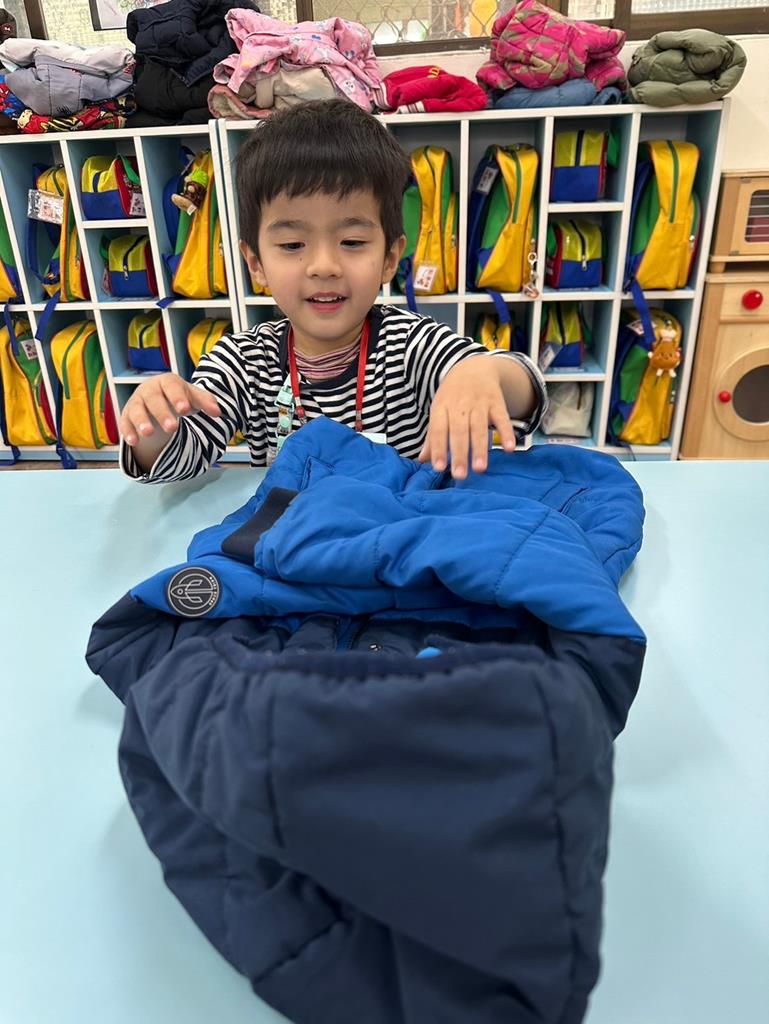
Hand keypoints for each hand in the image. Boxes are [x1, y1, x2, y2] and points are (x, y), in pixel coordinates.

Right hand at [120, 373, 220, 445]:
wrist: (158, 399)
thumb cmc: (178, 397)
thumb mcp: (192, 397)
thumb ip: (205, 402)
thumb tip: (218, 412)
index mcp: (167, 382)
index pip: (171, 386)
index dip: (177, 397)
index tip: (185, 410)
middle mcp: (149, 390)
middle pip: (154, 399)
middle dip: (162, 413)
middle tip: (173, 428)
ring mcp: (136, 402)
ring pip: (136, 410)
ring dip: (142, 421)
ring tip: (149, 434)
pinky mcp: (127, 416)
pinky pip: (125, 423)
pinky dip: (128, 432)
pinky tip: (134, 442)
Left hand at [419, 355, 515, 479]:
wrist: (474, 367)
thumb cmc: (452, 396)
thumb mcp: (439, 410)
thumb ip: (433, 437)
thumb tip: (423, 461)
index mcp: (441, 407)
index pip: (438, 430)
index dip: (438, 449)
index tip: (438, 468)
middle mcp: (459, 405)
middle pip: (459, 431)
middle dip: (460, 453)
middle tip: (460, 475)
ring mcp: (479, 403)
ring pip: (479, 427)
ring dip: (480, 448)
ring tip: (480, 469)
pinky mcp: (497, 402)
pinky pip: (502, 418)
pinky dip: (506, 433)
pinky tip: (509, 449)